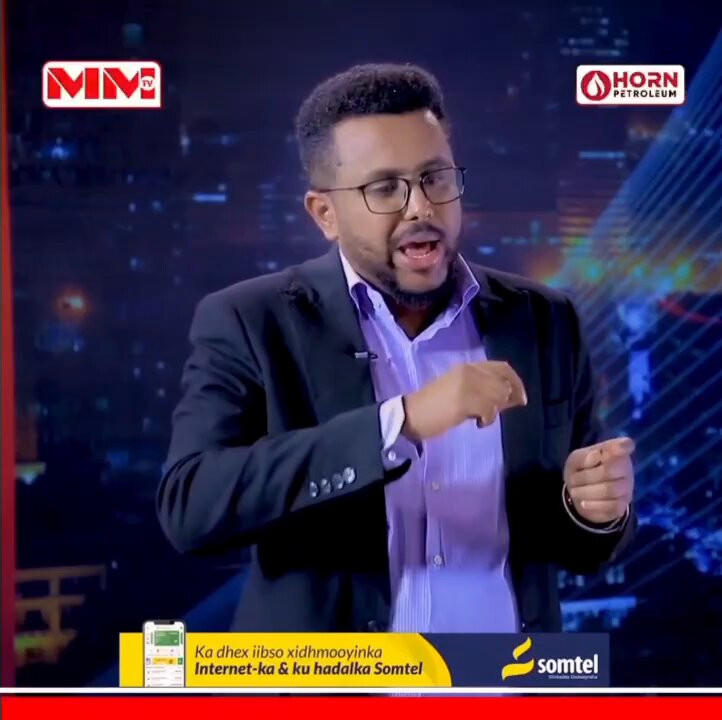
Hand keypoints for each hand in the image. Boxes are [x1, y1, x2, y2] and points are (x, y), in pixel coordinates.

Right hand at [401, 361, 526, 441]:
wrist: (411, 414)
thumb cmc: (434, 405)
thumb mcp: (460, 391)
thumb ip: (483, 390)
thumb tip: (511, 397)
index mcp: (467, 367)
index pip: (502, 367)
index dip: (515, 381)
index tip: (520, 397)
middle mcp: (469, 371)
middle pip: (503, 383)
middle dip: (508, 399)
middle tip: (501, 413)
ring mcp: (466, 385)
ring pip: (498, 396)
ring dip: (495, 410)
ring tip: (483, 418)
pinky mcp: (463, 401)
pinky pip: (489, 409)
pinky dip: (488, 419)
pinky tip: (479, 423)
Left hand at [564, 437, 634, 523]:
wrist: (583, 494)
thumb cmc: (581, 470)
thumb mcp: (576, 460)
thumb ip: (584, 457)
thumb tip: (596, 455)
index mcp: (615, 451)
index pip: (624, 445)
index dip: (622, 446)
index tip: (619, 447)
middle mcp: (626, 468)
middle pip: (608, 471)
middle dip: (585, 477)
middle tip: (572, 480)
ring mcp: (627, 487)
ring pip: (609, 490)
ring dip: (586, 491)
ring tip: (574, 491)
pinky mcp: (623, 505)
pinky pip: (611, 506)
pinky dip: (593, 505)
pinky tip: (583, 502)